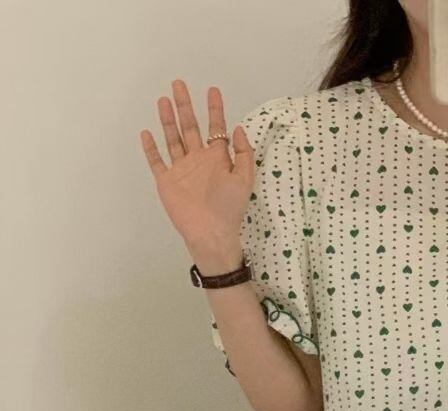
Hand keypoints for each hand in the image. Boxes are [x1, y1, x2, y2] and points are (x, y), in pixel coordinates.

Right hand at [140, 79, 252, 268]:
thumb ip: (244, 153)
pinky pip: (157, 161)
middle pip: (189, 127)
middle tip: (179, 84)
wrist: (211, 234)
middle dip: (185, 105)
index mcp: (217, 159)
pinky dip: (151, 148)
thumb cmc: (230, 209)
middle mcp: (198, 160)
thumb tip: (238, 127)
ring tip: (164, 99)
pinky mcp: (167, 181)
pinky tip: (147, 132)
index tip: (213, 90)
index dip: (214, 109)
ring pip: (173, 138)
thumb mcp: (244, 179)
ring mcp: (181, 170)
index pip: (215, 128)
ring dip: (168, 119)